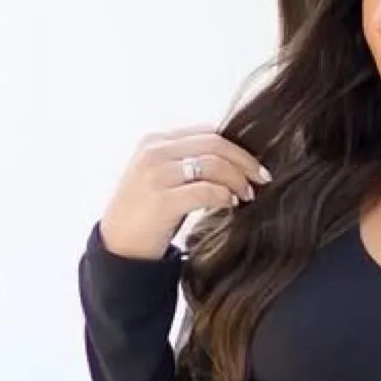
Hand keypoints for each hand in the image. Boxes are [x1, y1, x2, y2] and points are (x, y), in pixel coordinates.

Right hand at [95, 126, 273, 261]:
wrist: (118, 248)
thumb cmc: (146, 215)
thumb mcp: (162, 178)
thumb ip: (188, 163)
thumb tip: (233, 160)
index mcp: (155, 142)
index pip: (207, 133)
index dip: (236, 147)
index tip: (254, 165)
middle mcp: (153, 152)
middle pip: (215, 143)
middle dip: (245, 160)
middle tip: (262, 178)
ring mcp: (155, 175)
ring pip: (213, 164)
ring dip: (238, 179)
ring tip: (248, 195)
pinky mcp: (161, 200)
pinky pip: (206, 191)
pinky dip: (225, 196)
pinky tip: (231, 205)